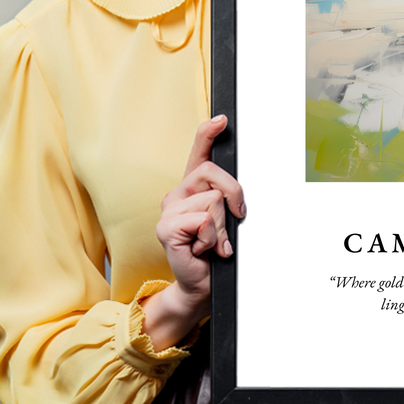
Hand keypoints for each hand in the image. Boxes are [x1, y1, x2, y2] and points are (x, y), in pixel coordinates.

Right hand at [141, 115, 245, 349]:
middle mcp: (177, 194)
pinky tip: (203, 249)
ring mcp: (168, 210)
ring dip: (222, 226)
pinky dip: (212, 238)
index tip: (222, 119)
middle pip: (213, 173)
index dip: (208, 133)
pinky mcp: (166, 228)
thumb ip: (227, 200)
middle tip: (235, 219)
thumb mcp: (225, 220)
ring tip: (213, 242)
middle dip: (234, 195)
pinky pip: (203, 220)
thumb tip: (237, 192)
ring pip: (213, 200)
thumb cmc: (214, 251)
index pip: (198, 153)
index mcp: (192, 188)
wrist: (201, 284)